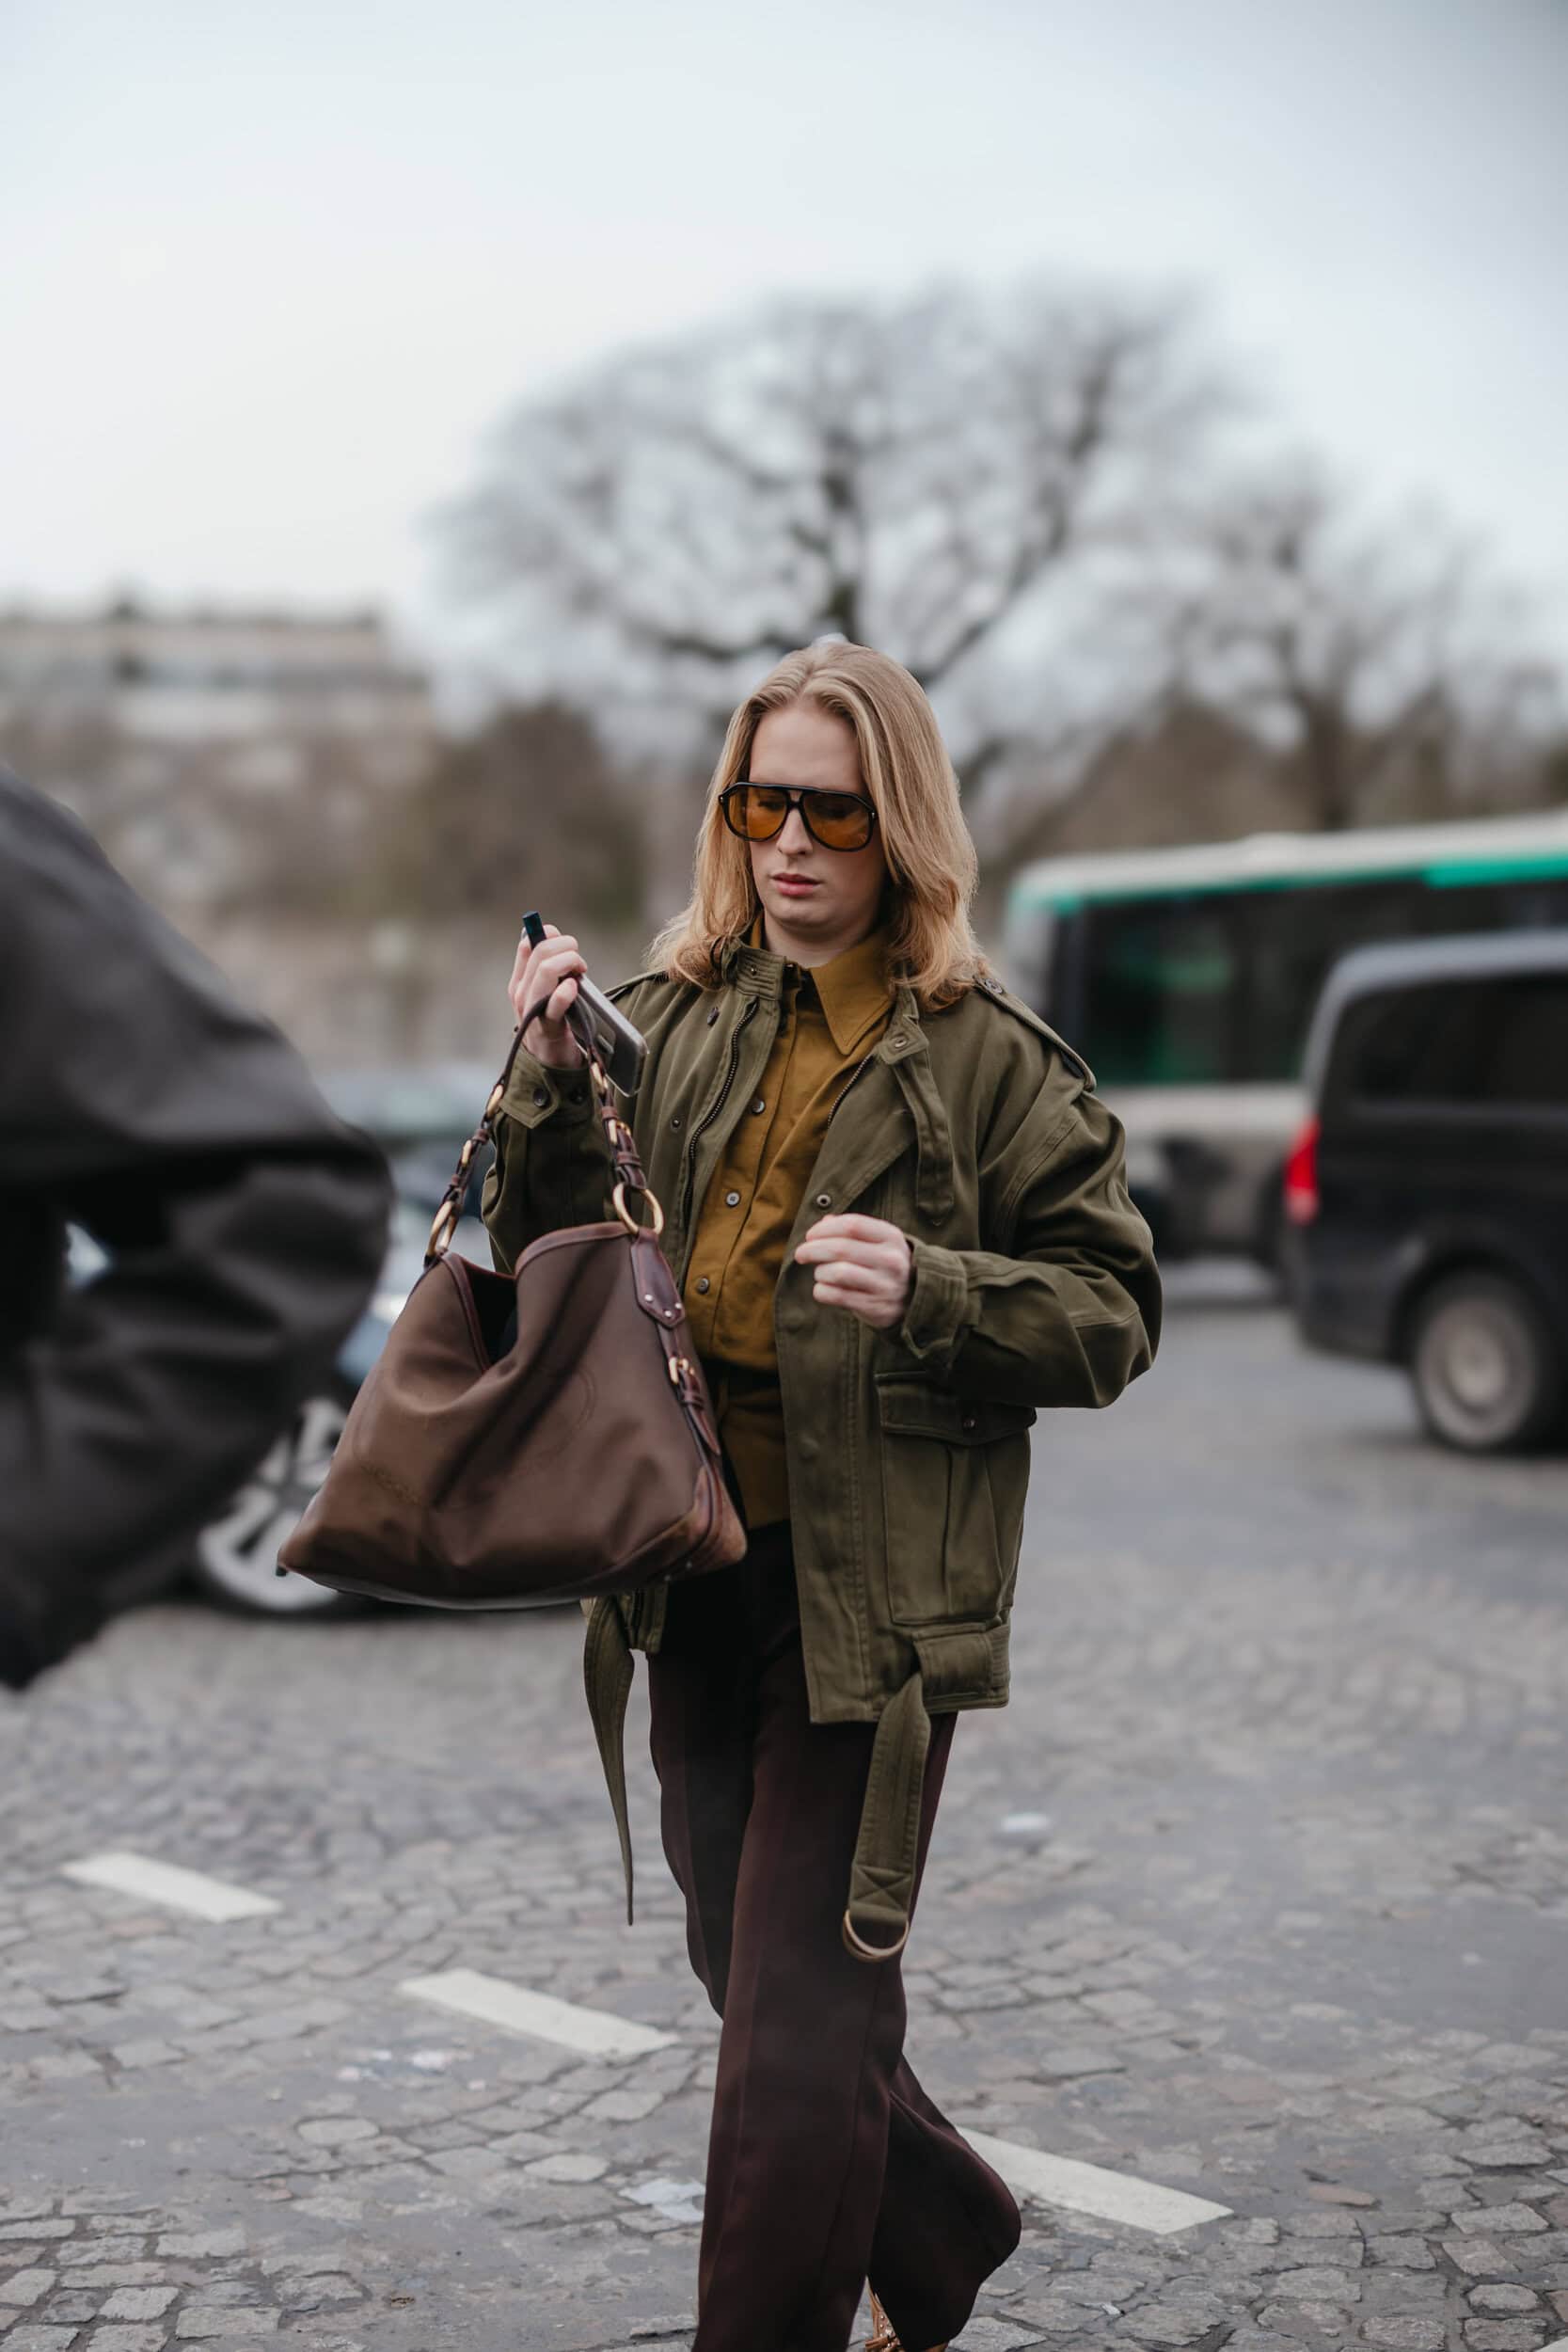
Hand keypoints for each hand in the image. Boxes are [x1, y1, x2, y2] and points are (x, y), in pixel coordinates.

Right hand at [507, 924, 585, 1069]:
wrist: (551, 1063)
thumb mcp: (545, 992)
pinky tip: (573, 987)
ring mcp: (532, 1010)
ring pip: (545, 970)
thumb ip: (548, 968)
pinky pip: (554, 1004)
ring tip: (580, 972)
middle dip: (566, 947)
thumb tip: (553, 935)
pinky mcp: (547, 1027)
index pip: (527, 944)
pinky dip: (565, 992)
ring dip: (569, 962)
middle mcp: (522, 993)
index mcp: (520, 981)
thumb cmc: (554, 1024)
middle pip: (539, 952)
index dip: (549, 935)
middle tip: (580, 962)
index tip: (567, 945)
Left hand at [794, 1213, 913, 1330]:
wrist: (913, 1299)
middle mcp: (891, 1259)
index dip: (825, 1229)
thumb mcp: (877, 1241)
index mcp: (891, 1237)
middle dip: (812, 1249)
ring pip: (837, 1273)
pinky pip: (836, 1296)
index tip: (810, 1235)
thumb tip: (823, 1223)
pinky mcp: (874, 1306)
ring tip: (820, 1273)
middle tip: (800, 1254)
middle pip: (840, 1248)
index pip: (852, 1224)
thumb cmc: (884, 1263)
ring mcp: (884, 1285)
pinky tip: (822, 1288)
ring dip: (819, 1272)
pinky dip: (821, 1291)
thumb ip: (850, 1229)